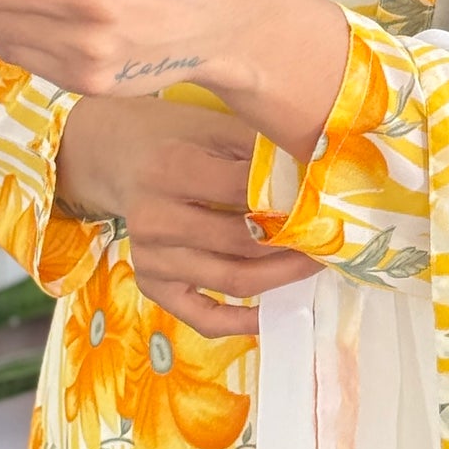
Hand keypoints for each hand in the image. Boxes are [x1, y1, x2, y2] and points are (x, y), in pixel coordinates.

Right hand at [57, 95, 317, 338]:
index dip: (292, 200)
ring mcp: (150, 257)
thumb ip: (260, 150)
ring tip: (314, 263)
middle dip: (295, 244)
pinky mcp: (151, 284)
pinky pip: (202, 316)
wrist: (116, 157)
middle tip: (332, 239)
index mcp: (171, 169)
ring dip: (281, 277)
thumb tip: (318, 174)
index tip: (328, 203)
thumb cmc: (177, 137)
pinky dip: (241, 321)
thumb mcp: (215, 126)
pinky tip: (272, 313)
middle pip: (242, 243)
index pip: (247, 193)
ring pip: (231, 280)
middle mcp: (154, 218)